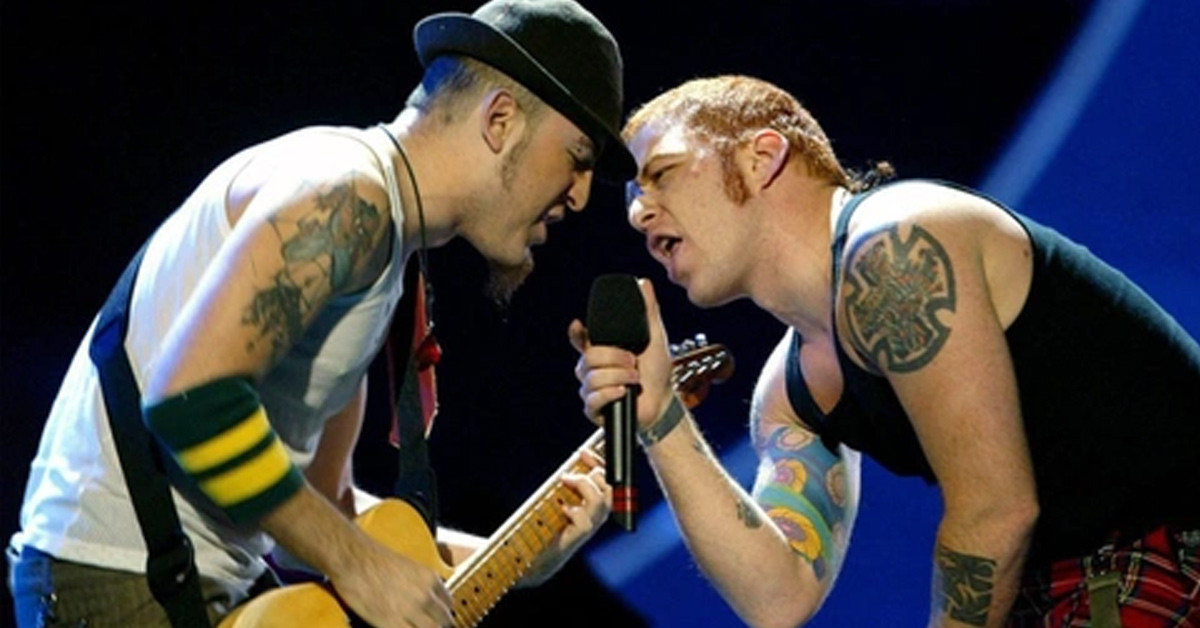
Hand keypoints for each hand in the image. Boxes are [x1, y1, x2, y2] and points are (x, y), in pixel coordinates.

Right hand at [328, 537, 453, 627]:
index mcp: (430, 579)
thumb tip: (426, 601)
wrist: (352, 558)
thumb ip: (422, 585)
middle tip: (424, 624)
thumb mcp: (409, 567)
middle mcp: (425, 596)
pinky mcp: (391, 623)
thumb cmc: (373, 559)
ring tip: (411, 625)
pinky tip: (399, 626)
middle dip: (435, 624)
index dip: (440, 612)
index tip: (435, 616)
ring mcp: (410, 611)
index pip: (448, 604)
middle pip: (444, 621)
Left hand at [521, 448, 611, 585]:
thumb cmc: (543, 529)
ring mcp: (589, 527)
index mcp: (594, 505)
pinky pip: (586, 521)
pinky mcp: (578, 537)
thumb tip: (569, 467)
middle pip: (612, 488)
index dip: (598, 463)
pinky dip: (576, 509)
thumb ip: (567, 487)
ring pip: (602, 501)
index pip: (608, 480)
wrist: (533, 559)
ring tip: (565, 480)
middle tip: (573, 468)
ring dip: (583, 485)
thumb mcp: (556, 500)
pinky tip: (563, 507)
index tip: (583, 451)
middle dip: (596, 471)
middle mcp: (596, 516)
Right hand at [569, 278, 674, 430]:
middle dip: (613, 357)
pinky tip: (623, 393)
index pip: (580, 339)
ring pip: (591, 378)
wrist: (663, 403)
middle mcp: (592, 369)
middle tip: (633, 361)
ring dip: (618, 376)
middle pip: (588, 357)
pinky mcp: (594, 409)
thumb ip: (648, 311)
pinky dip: (610, 394)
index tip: (578, 326)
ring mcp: (591, 389)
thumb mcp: (655, 337)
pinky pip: (592, 399)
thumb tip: (644, 282)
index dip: (576, 334)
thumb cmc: (657, 372)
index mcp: (602, 350)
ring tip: (635, 379)